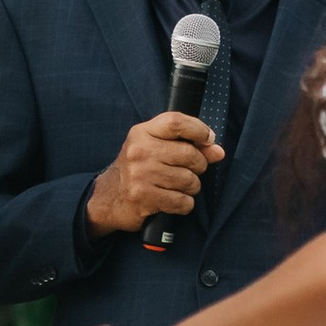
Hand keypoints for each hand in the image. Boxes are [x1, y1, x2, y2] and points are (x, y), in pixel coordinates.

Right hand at [85, 110, 223, 235]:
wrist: (108, 198)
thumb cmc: (137, 170)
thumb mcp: (155, 149)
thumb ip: (187, 146)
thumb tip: (217, 151)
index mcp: (143, 133)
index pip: (176, 122)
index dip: (199, 130)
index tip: (208, 140)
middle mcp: (140, 151)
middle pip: (189, 154)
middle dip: (199, 166)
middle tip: (191, 171)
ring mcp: (140, 174)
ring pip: (189, 180)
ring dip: (191, 187)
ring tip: (179, 187)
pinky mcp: (144, 197)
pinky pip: (182, 201)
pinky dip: (184, 204)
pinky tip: (173, 201)